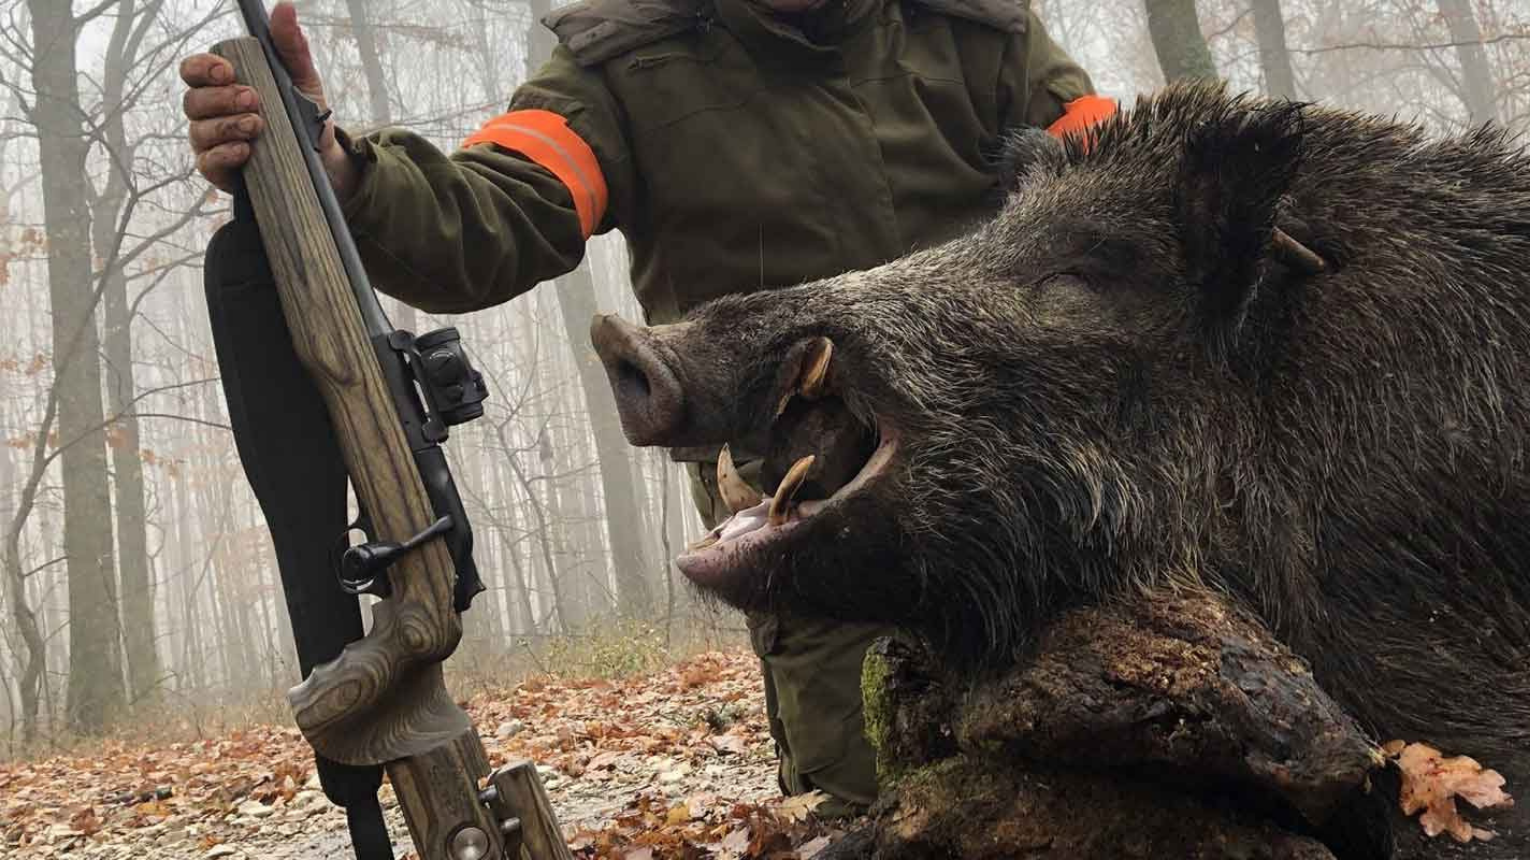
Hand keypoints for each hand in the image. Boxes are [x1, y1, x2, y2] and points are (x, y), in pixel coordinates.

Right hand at [179, 2, 357, 197]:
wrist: (323, 159)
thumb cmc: (304, 115)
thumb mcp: (302, 78)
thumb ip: (291, 46)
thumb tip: (285, 7)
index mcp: (222, 86)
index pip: (194, 70)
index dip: (203, 68)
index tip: (227, 71)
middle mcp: (210, 113)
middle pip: (193, 100)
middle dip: (221, 98)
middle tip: (253, 99)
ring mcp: (212, 142)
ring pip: (199, 131)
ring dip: (226, 125)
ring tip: (256, 125)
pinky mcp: (221, 171)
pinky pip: (208, 163)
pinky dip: (224, 154)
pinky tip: (244, 150)